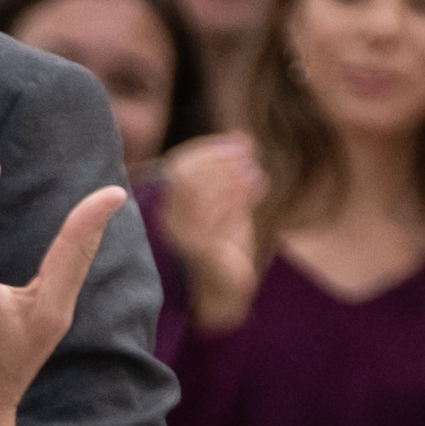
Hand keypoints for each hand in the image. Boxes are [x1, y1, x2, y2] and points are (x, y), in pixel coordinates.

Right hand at [149, 131, 267, 331]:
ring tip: (257, 173)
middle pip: (184, 179)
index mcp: (166, 204)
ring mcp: (179, 236)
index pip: (179, 167)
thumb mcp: (228, 201)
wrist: (223, 288)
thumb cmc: (223, 242)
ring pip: (199, 196)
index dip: (209, 150)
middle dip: (219, 161)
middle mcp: (166, 219)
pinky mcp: (197, 251)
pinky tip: (258, 188)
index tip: (241, 142)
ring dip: (231, 178)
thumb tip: (242, 137)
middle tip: (250, 155)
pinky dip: (237, 198)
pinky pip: (215, 218)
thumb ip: (232, 172)